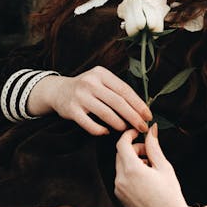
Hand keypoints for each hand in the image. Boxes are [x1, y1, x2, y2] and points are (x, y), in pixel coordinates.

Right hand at [26, 65, 152, 135]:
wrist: (58, 91)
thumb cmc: (87, 88)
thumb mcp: (101, 81)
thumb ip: (117, 90)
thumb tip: (141, 108)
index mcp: (102, 74)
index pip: (125, 90)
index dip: (138, 104)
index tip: (148, 116)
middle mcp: (90, 82)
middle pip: (118, 102)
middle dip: (133, 117)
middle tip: (142, 128)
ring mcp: (80, 96)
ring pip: (106, 113)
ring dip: (119, 124)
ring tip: (126, 130)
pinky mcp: (71, 109)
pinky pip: (90, 124)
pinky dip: (100, 130)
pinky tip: (106, 132)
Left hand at [114, 124, 201, 206]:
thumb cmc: (170, 193)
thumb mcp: (164, 167)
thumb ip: (154, 147)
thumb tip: (152, 129)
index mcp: (132, 170)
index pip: (122, 144)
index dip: (129, 134)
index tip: (138, 132)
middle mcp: (121, 180)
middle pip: (120, 154)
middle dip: (133, 148)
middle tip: (149, 153)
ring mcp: (118, 190)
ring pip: (120, 166)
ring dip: (132, 161)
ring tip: (150, 168)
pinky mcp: (120, 197)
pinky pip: (121, 178)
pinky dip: (130, 173)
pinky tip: (145, 179)